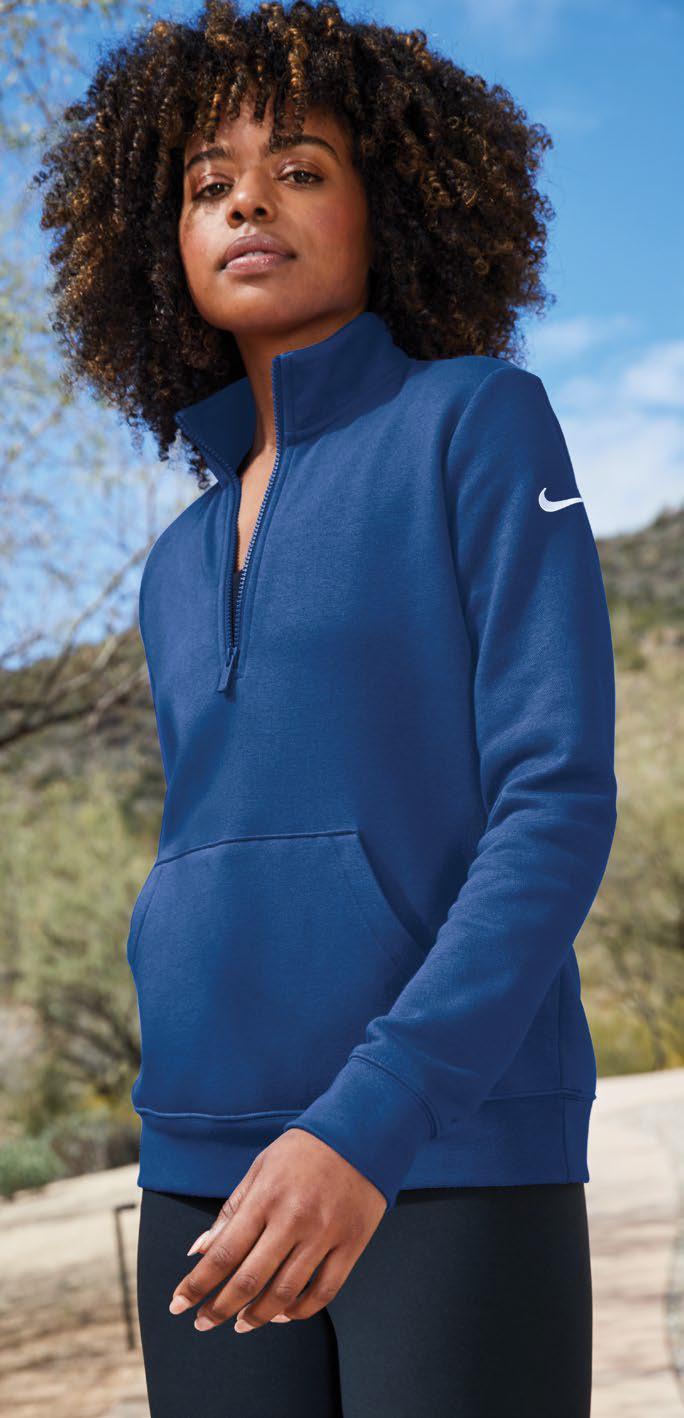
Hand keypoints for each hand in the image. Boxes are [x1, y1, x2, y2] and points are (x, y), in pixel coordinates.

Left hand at [168, 1128, 386, 1331]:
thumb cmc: (303, 1151)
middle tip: (203, 1323)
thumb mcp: (260, 1168)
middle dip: (219, 1309)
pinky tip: (283, 1314)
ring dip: (257, 1317)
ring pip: (285, 1294)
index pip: (224, 1253)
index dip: (197, 1284)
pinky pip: (324, 1292)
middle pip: (249, 1280)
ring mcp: (324, 1234)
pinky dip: (300, 1311)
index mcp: (266, 1197)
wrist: (360, 1132)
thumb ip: (231, 1211)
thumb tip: (199, 1250)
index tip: (178, 1304)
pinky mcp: (351, 1244)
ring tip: (241, 1324)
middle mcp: (293, 1219)